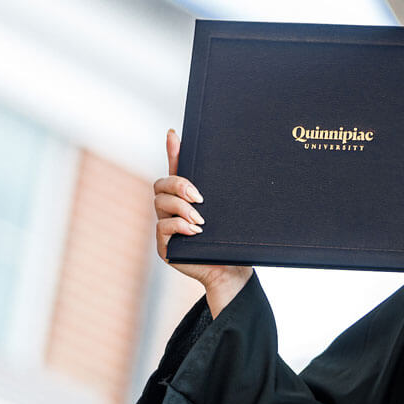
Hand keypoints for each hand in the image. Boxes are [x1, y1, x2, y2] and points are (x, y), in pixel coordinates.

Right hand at [154, 129, 252, 312]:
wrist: (232, 270)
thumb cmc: (232, 240)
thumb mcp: (229, 212)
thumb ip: (225, 193)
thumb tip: (243, 161)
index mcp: (186, 197)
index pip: (176, 168)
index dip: (172, 151)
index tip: (174, 133)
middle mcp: (172, 209)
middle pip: (161, 184)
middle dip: (179, 185)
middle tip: (200, 197)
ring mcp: (165, 227)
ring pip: (161, 203)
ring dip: (182, 208)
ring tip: (201, 219)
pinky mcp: (165, 246)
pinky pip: (163, 227)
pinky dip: (179, 226)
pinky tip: (194, 230)